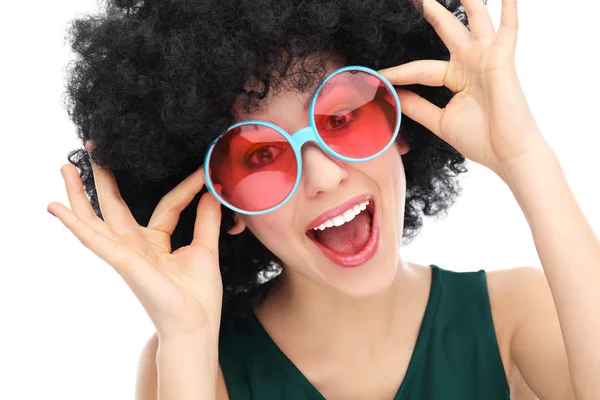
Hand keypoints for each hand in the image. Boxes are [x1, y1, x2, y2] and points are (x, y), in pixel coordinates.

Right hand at [47, 151, 222, 340]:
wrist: (195, 323)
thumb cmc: (198, 294)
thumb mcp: (205, 248)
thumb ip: (205, 220)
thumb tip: (212, 191)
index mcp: (156, 242)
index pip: (168, 204)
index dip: (185, 186)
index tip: (202, 169)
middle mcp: (135, 244)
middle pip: (114, 204)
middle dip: (104, 177)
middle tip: (95, 148)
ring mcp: (123, 252)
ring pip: (94, 217)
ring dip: (78, 192)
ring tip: (67, 165)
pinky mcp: (119, 260)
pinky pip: (91, 238)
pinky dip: (72, 222)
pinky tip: (54, 206)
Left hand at [380, 0, 548, 179]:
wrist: (507, 153)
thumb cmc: (480, 140)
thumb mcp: (439, 121)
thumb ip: (417, 106)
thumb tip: (392, 96)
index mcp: (455, 77)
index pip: (418, 68)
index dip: (396, 72)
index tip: (374, 75)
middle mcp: (470, 62)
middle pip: (445, 30)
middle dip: (430, 12)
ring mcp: (486, 58)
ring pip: (475, 19)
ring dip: (467, 1)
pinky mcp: (502, 59)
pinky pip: (508, 29)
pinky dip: (510, 9)